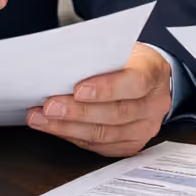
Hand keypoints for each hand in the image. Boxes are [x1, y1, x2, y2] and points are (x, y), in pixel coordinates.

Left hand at [27, 43, 172, 156]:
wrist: (146, 78)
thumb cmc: (127, 61)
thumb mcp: (118, 49)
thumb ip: (98, 57)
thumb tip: (60, 66)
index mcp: (154, 73)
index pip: (134, 83)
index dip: (106, 88)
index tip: (78, 89)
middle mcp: (155, 104)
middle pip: (116, 113)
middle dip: (77, 112)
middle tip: (49, 107)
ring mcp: (145, 128)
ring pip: (105, 134)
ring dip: (68, 127)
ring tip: (41, 119)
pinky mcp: (132, 144)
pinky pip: (100, 146)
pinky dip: (72, 136)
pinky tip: (54, 128)